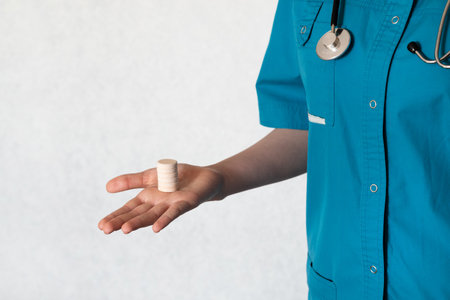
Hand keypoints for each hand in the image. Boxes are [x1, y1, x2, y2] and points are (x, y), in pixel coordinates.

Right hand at [98, 163, 224, 233]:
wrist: (204, 177)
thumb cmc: (178, 177)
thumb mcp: (151, 175)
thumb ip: (131, 181)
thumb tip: (106, 187)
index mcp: (148, 198)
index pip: (128, 209)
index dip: (115, 216)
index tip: (101, 225)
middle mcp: (157, 205)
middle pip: (137, 214)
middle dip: (121, 222)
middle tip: (105, 230)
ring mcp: (170, 206)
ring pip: (152, 216)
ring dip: (138, 223)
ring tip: (124, 230)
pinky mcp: (185, 203)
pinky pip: (173, 212)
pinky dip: (164, 220)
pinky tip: (155, 228)